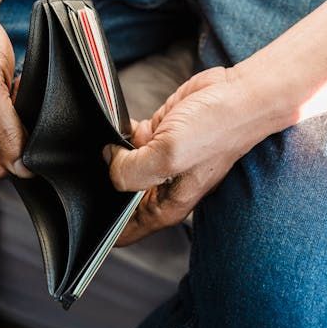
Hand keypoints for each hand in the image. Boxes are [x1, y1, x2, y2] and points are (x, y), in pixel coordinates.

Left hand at [104, 66, 275, 245]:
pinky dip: (119, 133)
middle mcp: (161, 188)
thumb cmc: (217, 129)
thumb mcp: (169, 156)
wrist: (239, 94)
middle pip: (117, 198)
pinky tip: (119, 126)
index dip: (102, 225)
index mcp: (165, 206)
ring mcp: (159, 161)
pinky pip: (126, 140)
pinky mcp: (158, 135)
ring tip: (107, 143)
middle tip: (93, 168)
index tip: (87, 207)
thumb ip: (131, 170)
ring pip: (119, 166)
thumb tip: (109, 162)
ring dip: (110, 155)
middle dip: (102, 184)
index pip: (123, 232)